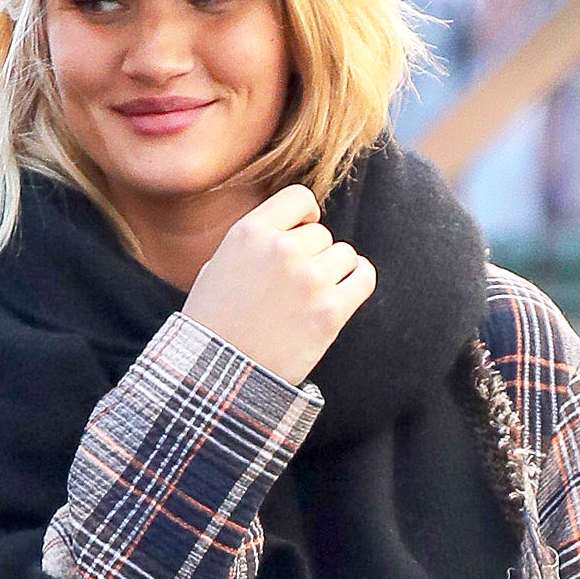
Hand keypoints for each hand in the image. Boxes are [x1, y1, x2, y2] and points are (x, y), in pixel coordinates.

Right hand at [182, 186, 376, 385]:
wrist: (219, 379)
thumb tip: (294, 230)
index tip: (304, 231)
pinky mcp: (330, 313)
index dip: (305, 215)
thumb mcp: (219, 266)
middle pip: (321, 234)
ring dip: (333, 273)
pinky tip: (347, 290)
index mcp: (249, 233)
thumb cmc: (216, 326)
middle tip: (293, 288)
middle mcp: (281, 250)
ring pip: (343, 255)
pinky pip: (363, 277)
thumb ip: (256, 242)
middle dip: (312, 256)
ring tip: (311, 298)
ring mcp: (309, 280)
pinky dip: (358, 280)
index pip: (299, 198)